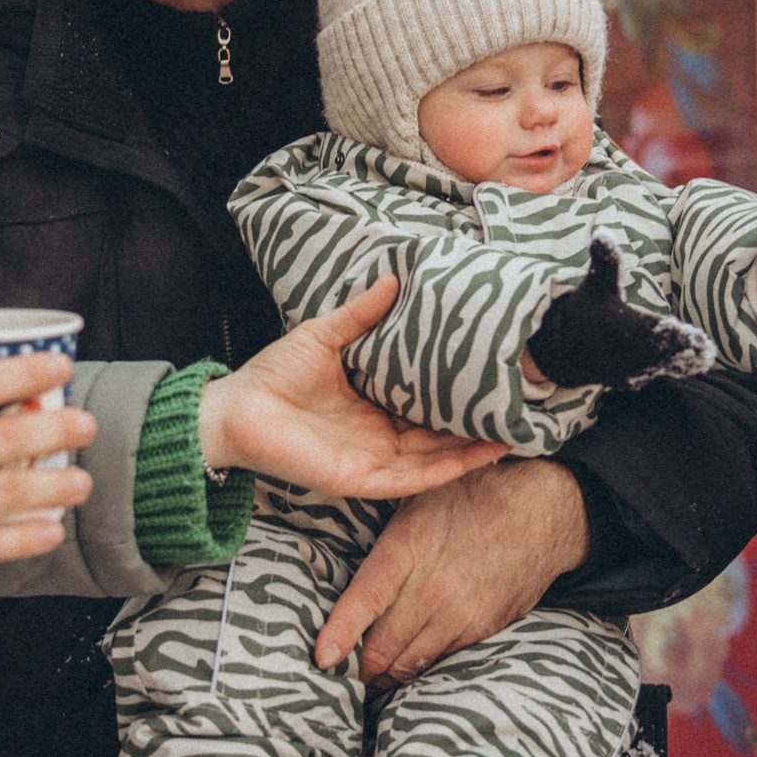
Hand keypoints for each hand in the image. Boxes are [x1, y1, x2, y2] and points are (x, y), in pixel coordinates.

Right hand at [0, 352, 92, 599]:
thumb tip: (4, 401)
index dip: (24, 372)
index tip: (59, 366)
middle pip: (1, 438)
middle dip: (54, 429)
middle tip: (84, 424)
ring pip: (6, 493)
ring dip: (54, 486)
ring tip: (82, 481)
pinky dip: (26, 537)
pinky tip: (50, 530)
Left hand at [199, 274, 507, 497]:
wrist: (236, 410)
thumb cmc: (275, 374)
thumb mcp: (325, 335)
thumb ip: (361, 313)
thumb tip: (394, 277)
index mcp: (375, 404)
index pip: (428, 403)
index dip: (460, 394)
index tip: (496, 377)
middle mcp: (380, 435)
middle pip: (441, 434)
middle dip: (478, 424)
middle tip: (520, 406)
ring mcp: (374, 460)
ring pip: (436, 459)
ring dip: (473, 450)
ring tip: (515, 432)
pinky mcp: (362, 479)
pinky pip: (412, 479)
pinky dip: (446, 470)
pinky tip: (477, 457)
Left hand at [313, 459, 587, 683]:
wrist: (545, 510)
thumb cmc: (472, 496)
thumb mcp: (419, 500)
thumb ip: (384, 539)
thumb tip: (337, 565)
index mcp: (409, 546)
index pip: (366, 600)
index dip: (340, 633)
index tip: (322, 658)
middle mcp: (433, 586)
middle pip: (383, 646)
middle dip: (358, 666)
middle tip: (340, 672)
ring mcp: (461, 612)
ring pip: (409, 661)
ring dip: (385, 673)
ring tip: (368, 676)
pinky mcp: (483, 628)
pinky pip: (439, 659)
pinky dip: (418, 665)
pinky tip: (405, 662)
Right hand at [528, 235, 714, 389]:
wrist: (560, 348)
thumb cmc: (584, 311)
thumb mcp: (595, 284)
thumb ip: (605, 261)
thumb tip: (603, 232)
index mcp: (621, 325)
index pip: (654, 333)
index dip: (675, 337)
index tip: (696, 338)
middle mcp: (624, 351)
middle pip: (659, 353)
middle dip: (681, 353)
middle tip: (706, 353)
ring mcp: (625, 369)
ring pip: (657, 367)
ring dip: (678, 365)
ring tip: (703, 361)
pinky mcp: (626, 380)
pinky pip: (648, 376)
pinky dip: (665, 372)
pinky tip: (685, 368)